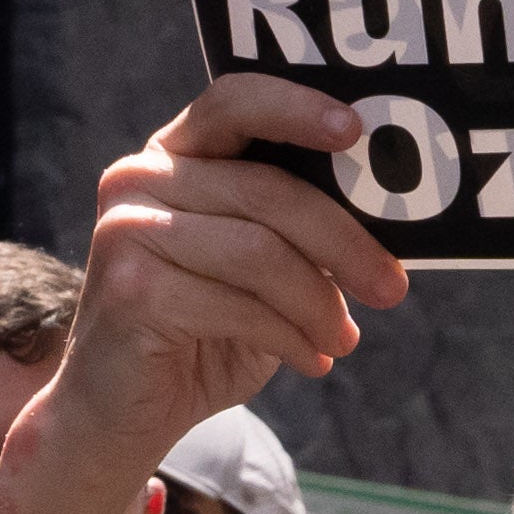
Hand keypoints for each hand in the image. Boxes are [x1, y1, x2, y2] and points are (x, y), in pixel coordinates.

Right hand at [41, 79, 409, 513]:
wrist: (121, 413)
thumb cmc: (200, 332)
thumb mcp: (258, 271)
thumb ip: (297, 230)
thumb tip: (386, 212)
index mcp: (173, 155)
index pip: (235, 101)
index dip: (297, 109)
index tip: (357, 131)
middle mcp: (139, 178)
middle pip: (268, 191)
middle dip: (344, 242)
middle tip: (392, 288)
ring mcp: (127, 230)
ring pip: (260, 252)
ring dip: (319, 303)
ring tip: (342, 340)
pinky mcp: (130, 290)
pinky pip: (239, 306)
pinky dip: (290, 338)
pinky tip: (310, 360)